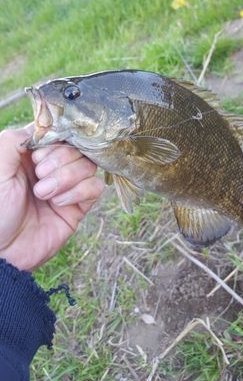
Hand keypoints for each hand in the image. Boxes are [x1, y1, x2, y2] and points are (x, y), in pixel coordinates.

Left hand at [0, 124, 103, 270]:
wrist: (1, 251)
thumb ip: (15, 139)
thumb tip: (41, 129)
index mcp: (31, 154)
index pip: (58, 131)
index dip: (54, 139)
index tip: (36, 155)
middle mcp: (51, 166)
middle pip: (76, 146)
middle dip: (59, 160)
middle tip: (38, 177)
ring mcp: (67, 185)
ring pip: (88, 164)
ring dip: (67, 177)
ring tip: (44, 194)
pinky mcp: (78, 206)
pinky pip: (95, 187)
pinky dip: (79, 191)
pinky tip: (59, 203)